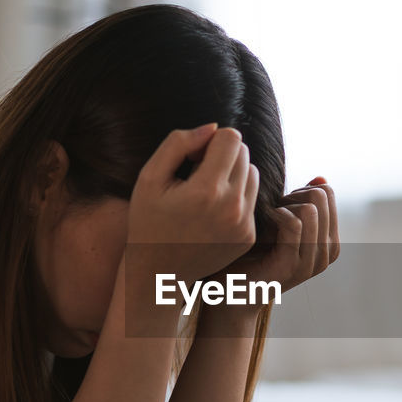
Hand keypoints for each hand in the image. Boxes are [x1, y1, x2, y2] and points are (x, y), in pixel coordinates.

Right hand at [126, 124, 259, 280]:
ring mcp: (243, 225)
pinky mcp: (249, 236)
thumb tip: (213, 128)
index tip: (192, 158)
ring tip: (206, 192)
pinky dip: (236, 198)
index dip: (211, 141)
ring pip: (252, 175)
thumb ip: (179, 143)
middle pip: (245, 154)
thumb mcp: (150, 177)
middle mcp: (232, 208)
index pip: (232, 138)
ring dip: (233, 175)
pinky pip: (252, 200)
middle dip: (223, 155)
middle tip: (197, 174)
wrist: (158, 273)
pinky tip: (212, 212)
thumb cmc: (149, 221)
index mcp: (207, 191)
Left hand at [208, 176, 339, 304]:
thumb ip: (303, 203)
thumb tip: (321, 179)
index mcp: (329, 242)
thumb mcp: (282, 224)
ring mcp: (312, 262)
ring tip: (267, 218)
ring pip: (310, 209)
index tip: (280, 203)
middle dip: (292, 195)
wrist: (230, 291)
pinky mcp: (292, 266)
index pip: (328, 193)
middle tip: (272, 210)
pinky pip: (295, 224)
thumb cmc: (252, 254)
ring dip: (283, 206)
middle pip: (321, 197)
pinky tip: (263, 222)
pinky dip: (276, 216)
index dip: (300, 189)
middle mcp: (327, 254)